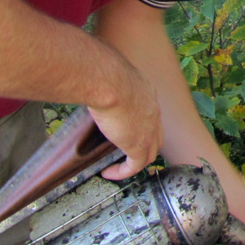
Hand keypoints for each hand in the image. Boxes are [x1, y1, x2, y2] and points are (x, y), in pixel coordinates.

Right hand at [88, 64, 163, 179]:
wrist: (109, 81)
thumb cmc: (104, 72)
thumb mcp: (110, 75)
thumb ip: (105, 82)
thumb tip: (87, 80)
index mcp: (147, 93)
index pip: (150, 114)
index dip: (141, 125)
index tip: (123, 130)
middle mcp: (153, 111)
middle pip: (157, 136)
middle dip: (144, 147)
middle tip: (125, 154)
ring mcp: (149, 129)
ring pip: (150, 153)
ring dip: (135, 162)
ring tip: (117, 166)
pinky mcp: (138, 144)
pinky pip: (135, 166)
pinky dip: (123, 172)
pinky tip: (107, 172)